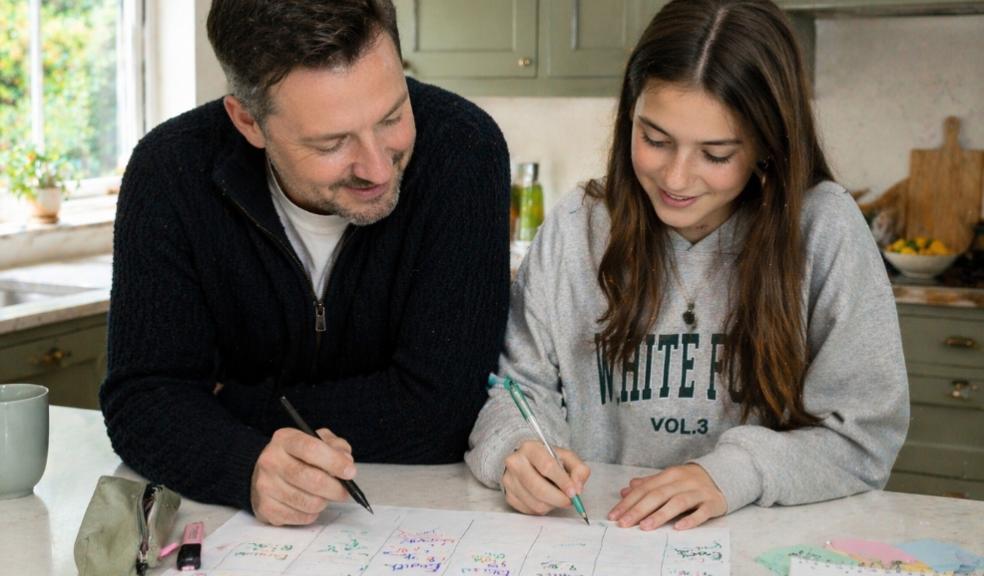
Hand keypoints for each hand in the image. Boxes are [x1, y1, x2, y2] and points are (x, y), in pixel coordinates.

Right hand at [250, 427, 355, 525]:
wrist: (265, 472)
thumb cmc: (296, 456)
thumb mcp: (316, 441)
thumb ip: (336, 446)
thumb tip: (346, 462)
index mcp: (285, 439)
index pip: (312, 449)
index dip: (335, 462)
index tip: (350, 471)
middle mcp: (271, 461)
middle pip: (312, 480)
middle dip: (336, 488)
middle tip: (345, 491)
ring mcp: (266, 486)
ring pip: (309, 502)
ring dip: (324, 502)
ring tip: (324, 496)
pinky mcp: (266, 508)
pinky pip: (301, 517)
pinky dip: (312, 513)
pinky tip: (309, 504)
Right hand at [500, 440, 589, 515]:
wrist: (527, 462)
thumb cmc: (548, 460)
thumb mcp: (567, 458)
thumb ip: (579, 470)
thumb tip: (577, 489)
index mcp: (530, 448)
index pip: (547, 466)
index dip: (562, 482)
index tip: (574, 493)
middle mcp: (515, 462)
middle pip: (538, 488)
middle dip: (558, 499)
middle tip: (570, 501)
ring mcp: (509, 480)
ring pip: (535, 503)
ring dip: (552, 505)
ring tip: (557, 497)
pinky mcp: (508, 495)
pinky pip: (530, 510)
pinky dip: (542, 509)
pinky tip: (545, 500)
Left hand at [608, 464, 725, 529]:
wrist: (723, 475)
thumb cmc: (689, 481)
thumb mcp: (668, 479)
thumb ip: (648, 485)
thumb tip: (625, 491)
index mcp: (669, 475)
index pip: (645, 489)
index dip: (629, 502)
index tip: (614, 515)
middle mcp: (683, 481)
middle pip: (658, 495)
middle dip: (639, 510)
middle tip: (624, 523)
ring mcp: (698, 492)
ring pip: (678, 502)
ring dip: (660, 515)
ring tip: (645, 526)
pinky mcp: (713, 503)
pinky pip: (702, 512)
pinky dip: (690, 519)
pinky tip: (679, 528)